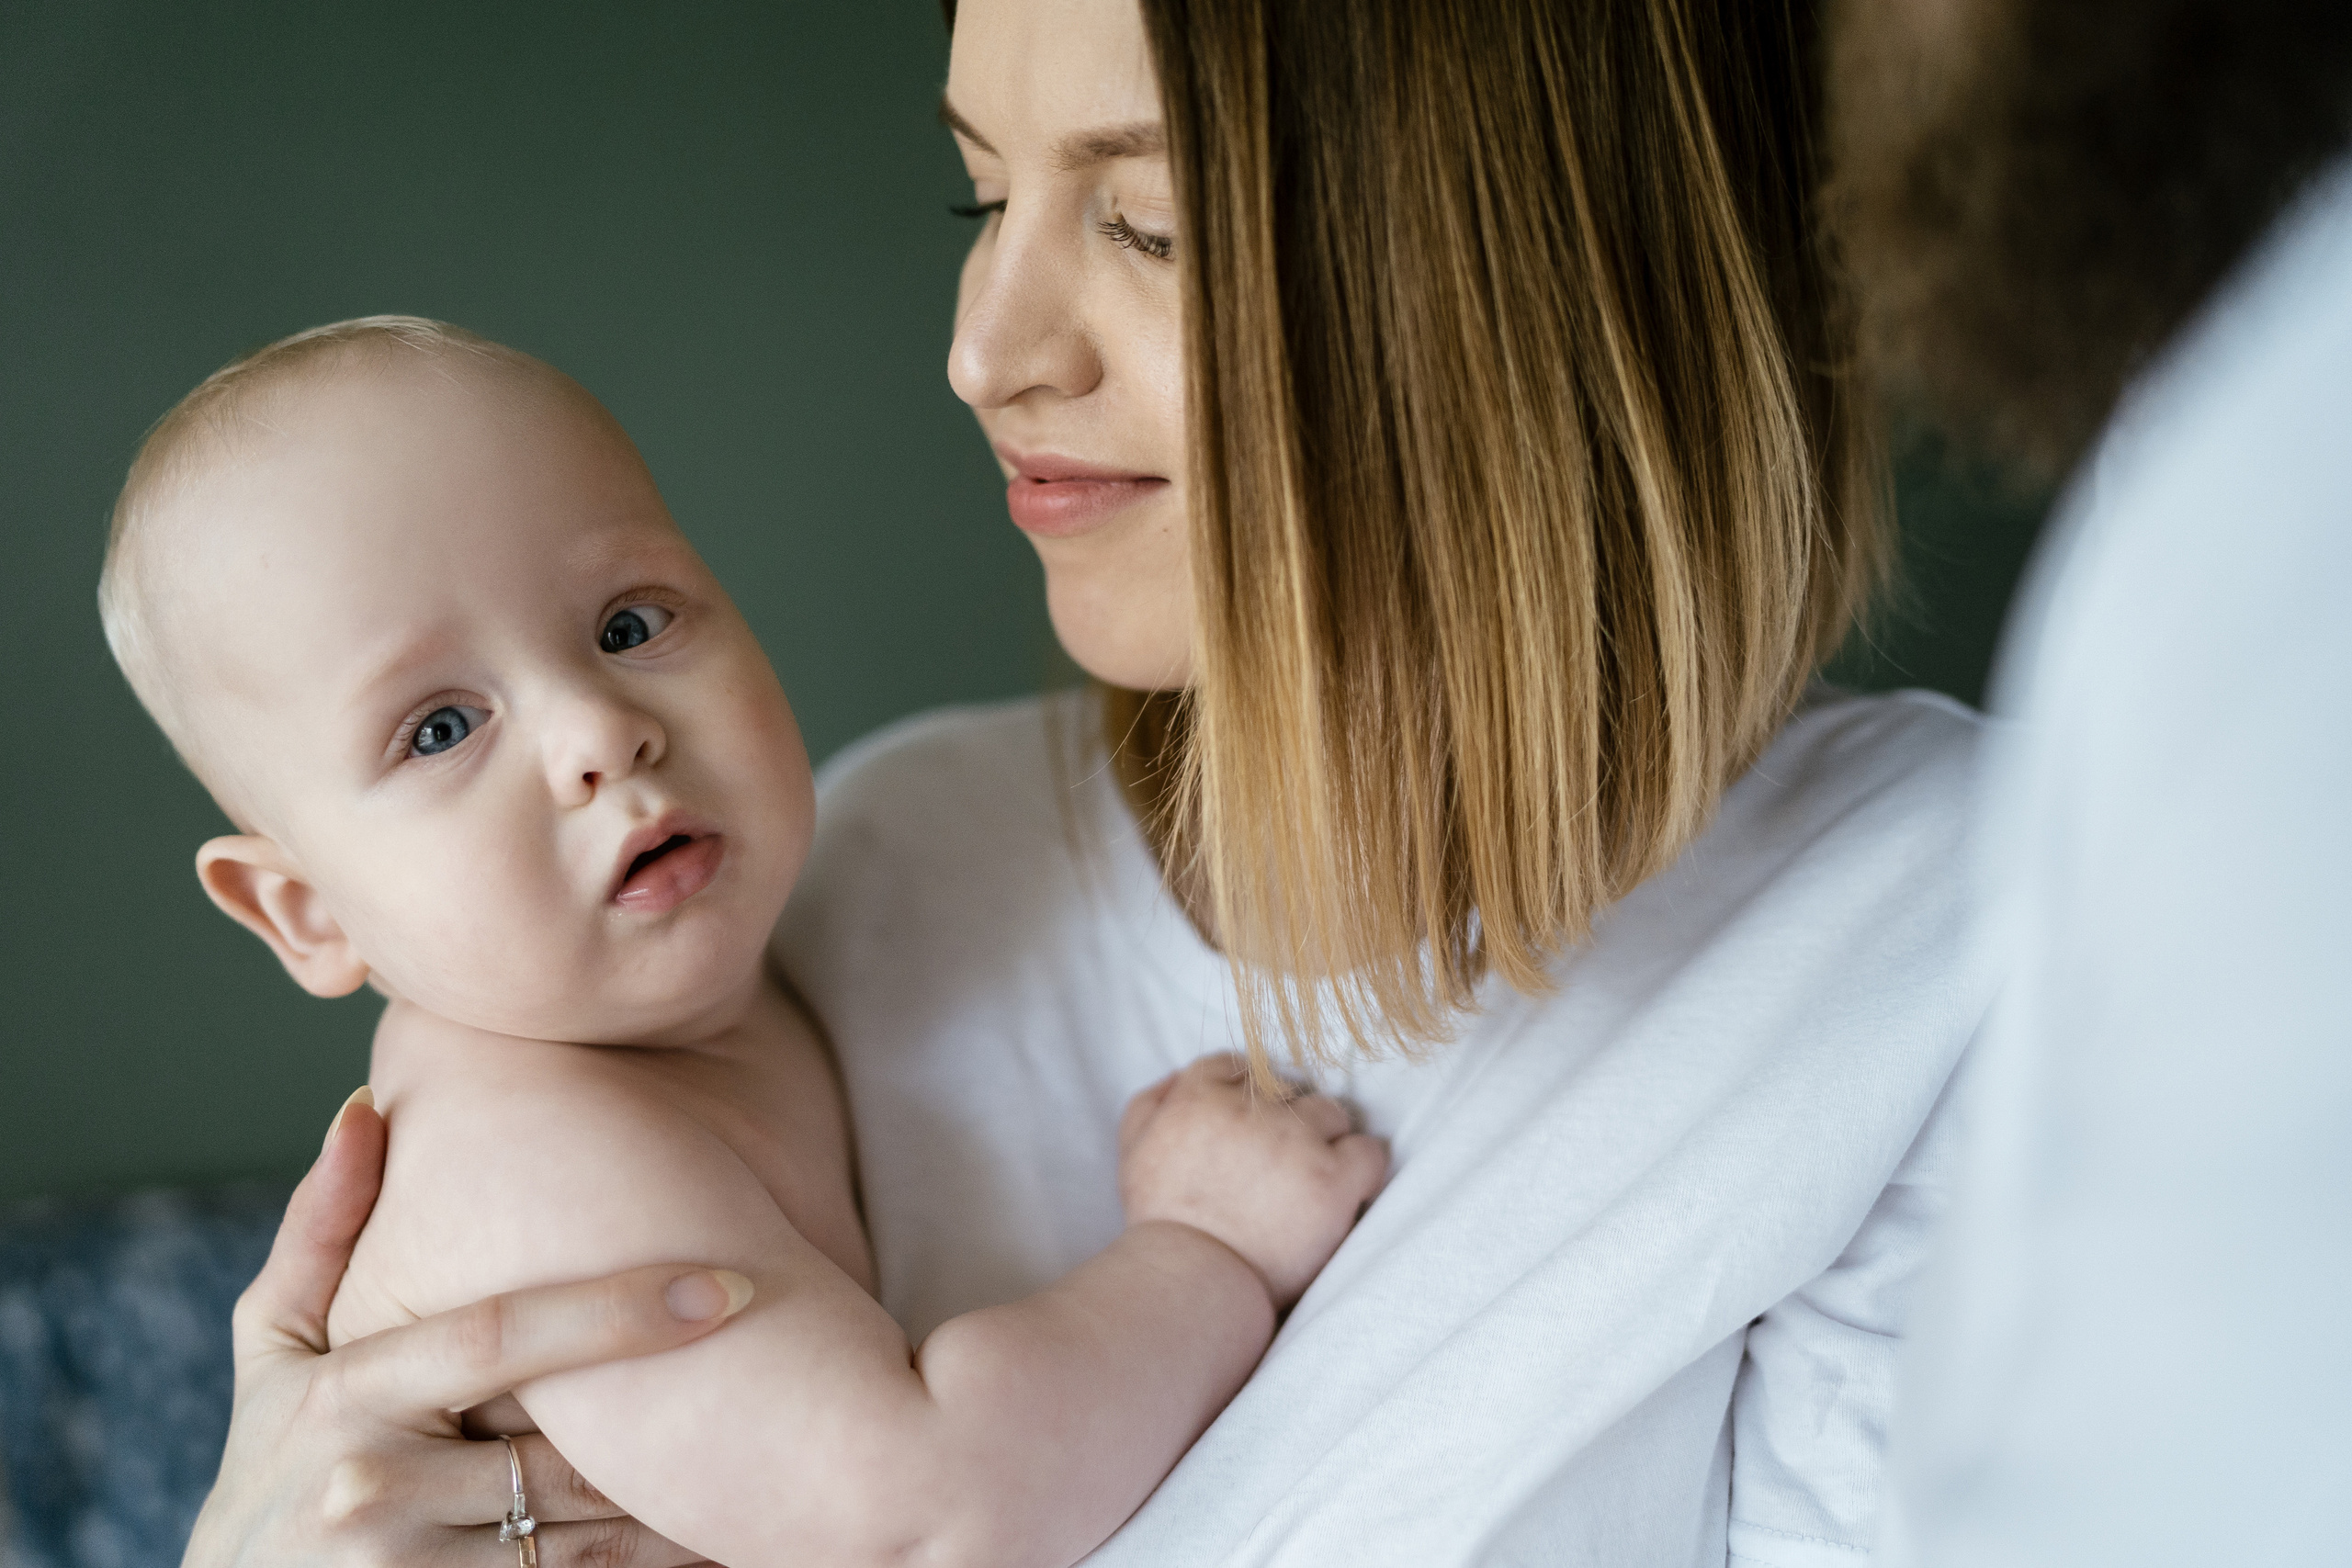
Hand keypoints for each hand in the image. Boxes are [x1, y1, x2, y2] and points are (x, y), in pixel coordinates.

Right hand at [182, 1089, 748, 1567]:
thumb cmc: (264, 1468)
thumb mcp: (270, 1353)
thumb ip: (320, 1233)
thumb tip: (368, 1104)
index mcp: (348, 1395)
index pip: (504, 1336)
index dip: (625, 1308)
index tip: (732, 1285)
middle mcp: (371, 1488)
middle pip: (567, 1453)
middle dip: (673, 1429)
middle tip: (783, 1382)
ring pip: (587, 1544)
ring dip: (681, 1514)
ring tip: (767, 1473)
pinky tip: (713, 1546)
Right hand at [1117, 1053, 1388, 1309]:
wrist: (1191, 1282)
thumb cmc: (1162, 1223)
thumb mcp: (1134, 1149)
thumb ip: (1153, 1101)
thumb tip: (1178, 1076)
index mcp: (1202, 1097)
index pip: (1238, 1067)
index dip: (1247, 1096)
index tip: (1251, 1127)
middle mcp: (1252, 1110)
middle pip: (1288, 1090)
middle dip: (1285, 1121)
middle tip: (1276, 1164)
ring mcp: (1297, 1142)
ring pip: (1333, 1114)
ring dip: (1326, 1141)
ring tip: (1309, 1180)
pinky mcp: (1333, 1180)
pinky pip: (1370, 1152)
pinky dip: (1364, 1168)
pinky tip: (1347, 1190)